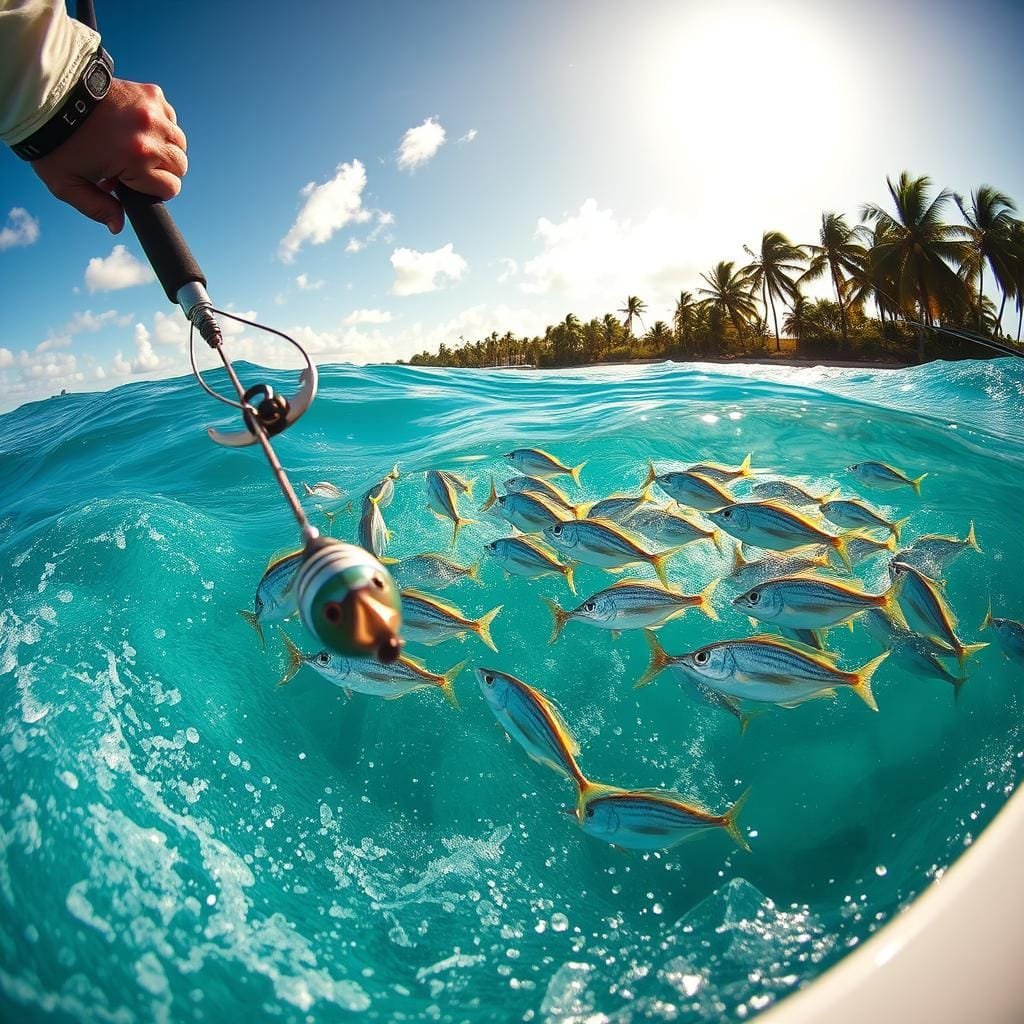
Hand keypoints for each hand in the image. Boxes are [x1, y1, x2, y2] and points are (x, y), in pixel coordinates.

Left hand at [30, 77, 187, 232]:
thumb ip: (95, 208)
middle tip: (134, 166)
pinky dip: (160, 125)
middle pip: (179, 166)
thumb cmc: (55, 141)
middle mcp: (150, 134)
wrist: (44, 95)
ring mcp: (153, 111)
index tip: (133, 181)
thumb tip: (117, 225)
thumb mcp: (67, 184)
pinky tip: (136, 126)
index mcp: (135, 159)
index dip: (152, 190)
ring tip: (137, 146)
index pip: (170, 188)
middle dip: (161, 171)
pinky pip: (170, 118)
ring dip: (164, 148)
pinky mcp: (150, 93)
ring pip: (179, 142)